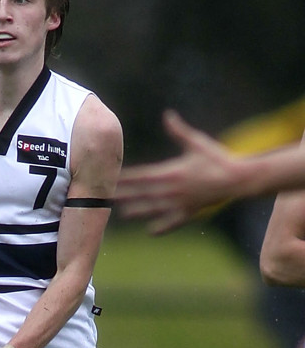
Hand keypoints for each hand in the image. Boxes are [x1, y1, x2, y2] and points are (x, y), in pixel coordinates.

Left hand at [115, 111, 237, 233]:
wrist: (237, 179)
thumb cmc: (218, 158)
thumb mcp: (197, 142)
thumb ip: (179, 131)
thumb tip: (167, 115)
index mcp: (172, 172)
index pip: (143, 176)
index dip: (127, 178)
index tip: (113, 178)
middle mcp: (173, 190)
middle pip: (143, 193)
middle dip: (126, 195)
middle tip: (109, 197)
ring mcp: (180, 203)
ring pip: (154, 209)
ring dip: (139, 211)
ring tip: (124, 214)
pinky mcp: (190, 212)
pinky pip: (172, 222)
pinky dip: (161, 228)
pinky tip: (150, 232)